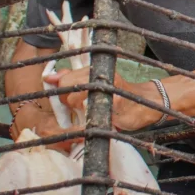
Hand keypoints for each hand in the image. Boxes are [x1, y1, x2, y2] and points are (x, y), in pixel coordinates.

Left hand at [41, 68, 163, 130]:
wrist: (145, 104)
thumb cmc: (118, 94)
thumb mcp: (96, 82)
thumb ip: (72, 78)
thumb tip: (49, 77)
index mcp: (95, 70)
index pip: (65, 78)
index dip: (64, 90)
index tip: (71, 97)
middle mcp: (101, 77)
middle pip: (67, 87)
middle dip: (68, 100)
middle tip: (79, 106)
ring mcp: (107, 91)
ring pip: (75, 100)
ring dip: (77, 110)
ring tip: (88, 111)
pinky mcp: (114, 107)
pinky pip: (90, 117)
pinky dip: (86, 124)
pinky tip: (92, 122)